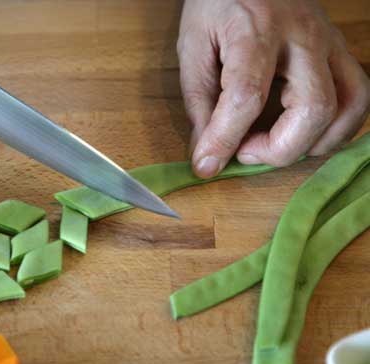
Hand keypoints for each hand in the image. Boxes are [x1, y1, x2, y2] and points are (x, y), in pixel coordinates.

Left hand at [177, 0, 369, 177]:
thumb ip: (199, 100)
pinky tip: (304, 135)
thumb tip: (206, 151)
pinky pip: (358, 97)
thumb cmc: (218, 3)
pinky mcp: (340, 50)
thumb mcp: (193, 46)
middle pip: (312, 108)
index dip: (225, 139)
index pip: (246, 96)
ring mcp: (329, 42)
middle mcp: (302, 36)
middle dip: (277, 149)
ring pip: (348, 106)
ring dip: (311, 143)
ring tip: (272, 146)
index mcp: (255, 31)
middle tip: (243, 151)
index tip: (206, 165)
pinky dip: (336, 128)